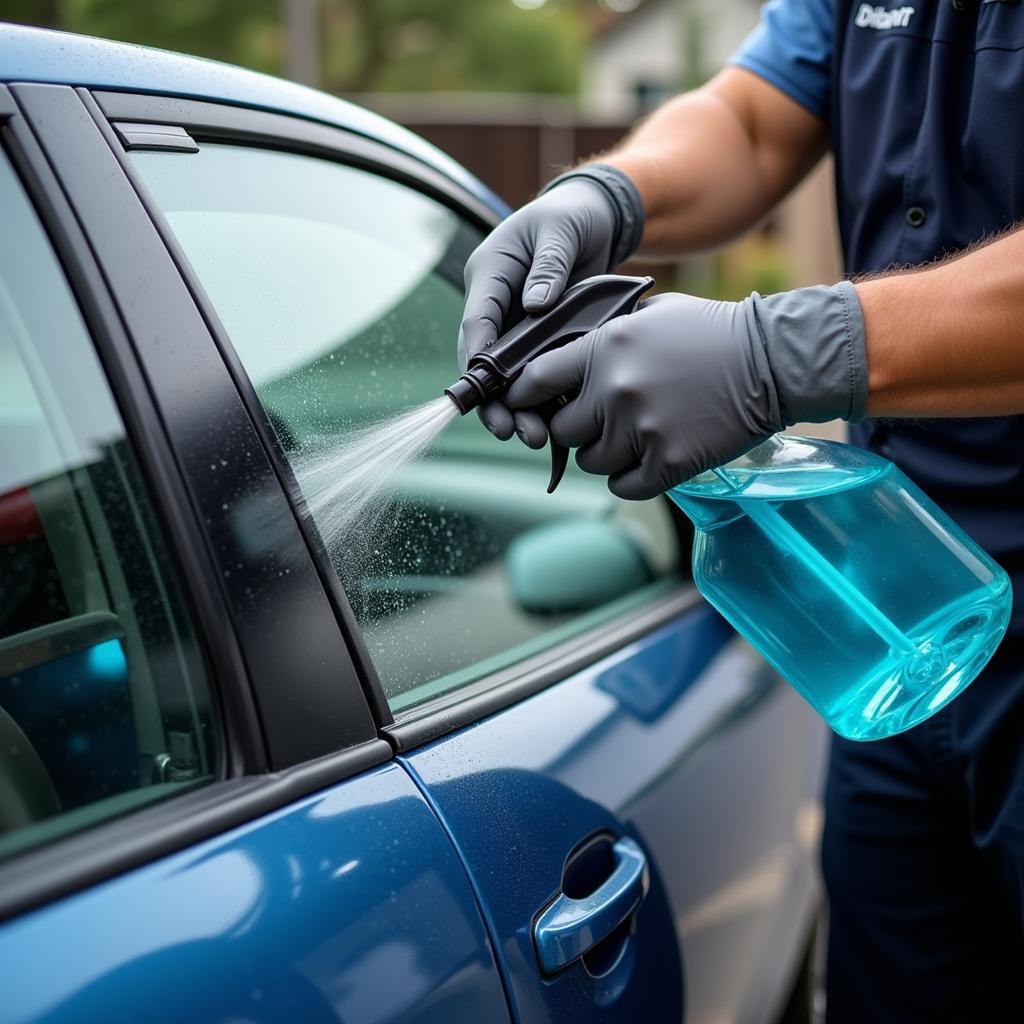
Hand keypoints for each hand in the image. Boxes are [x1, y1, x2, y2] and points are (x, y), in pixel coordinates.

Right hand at [459, 168, 641, 444]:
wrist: (598, 218)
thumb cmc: (571, 216)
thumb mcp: (561, 230)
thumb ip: (549, 265)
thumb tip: (535, 305)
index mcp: (489, 275)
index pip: (476, 322)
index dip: (479, 358)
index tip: (486, 389)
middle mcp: (496, 305)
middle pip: (485, 361)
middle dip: (494, 400)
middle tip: (508, 430)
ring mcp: (517, 325)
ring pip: (508, 376)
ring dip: (517, 409)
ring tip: (534, 439)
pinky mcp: (540, 338)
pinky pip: (535, 374)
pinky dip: (542, 401)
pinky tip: (554, 427)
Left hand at [504, 283, 866, 499]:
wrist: (773, 361)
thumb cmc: (711, 331)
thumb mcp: (650, 314)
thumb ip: (603, 336)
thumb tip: (563, 356)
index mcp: (604, 349)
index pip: (535, 381)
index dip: (526, 397)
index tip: (528, 405)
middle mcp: (615, 391)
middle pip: (562, 432)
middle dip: (578, 429)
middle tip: (604, 420)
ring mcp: (642, 430)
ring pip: (591, 462)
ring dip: (607, 454)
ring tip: (637, 434)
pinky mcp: (669, 462)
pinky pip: (622, 485)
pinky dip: (631, 477)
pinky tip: (650, 457)